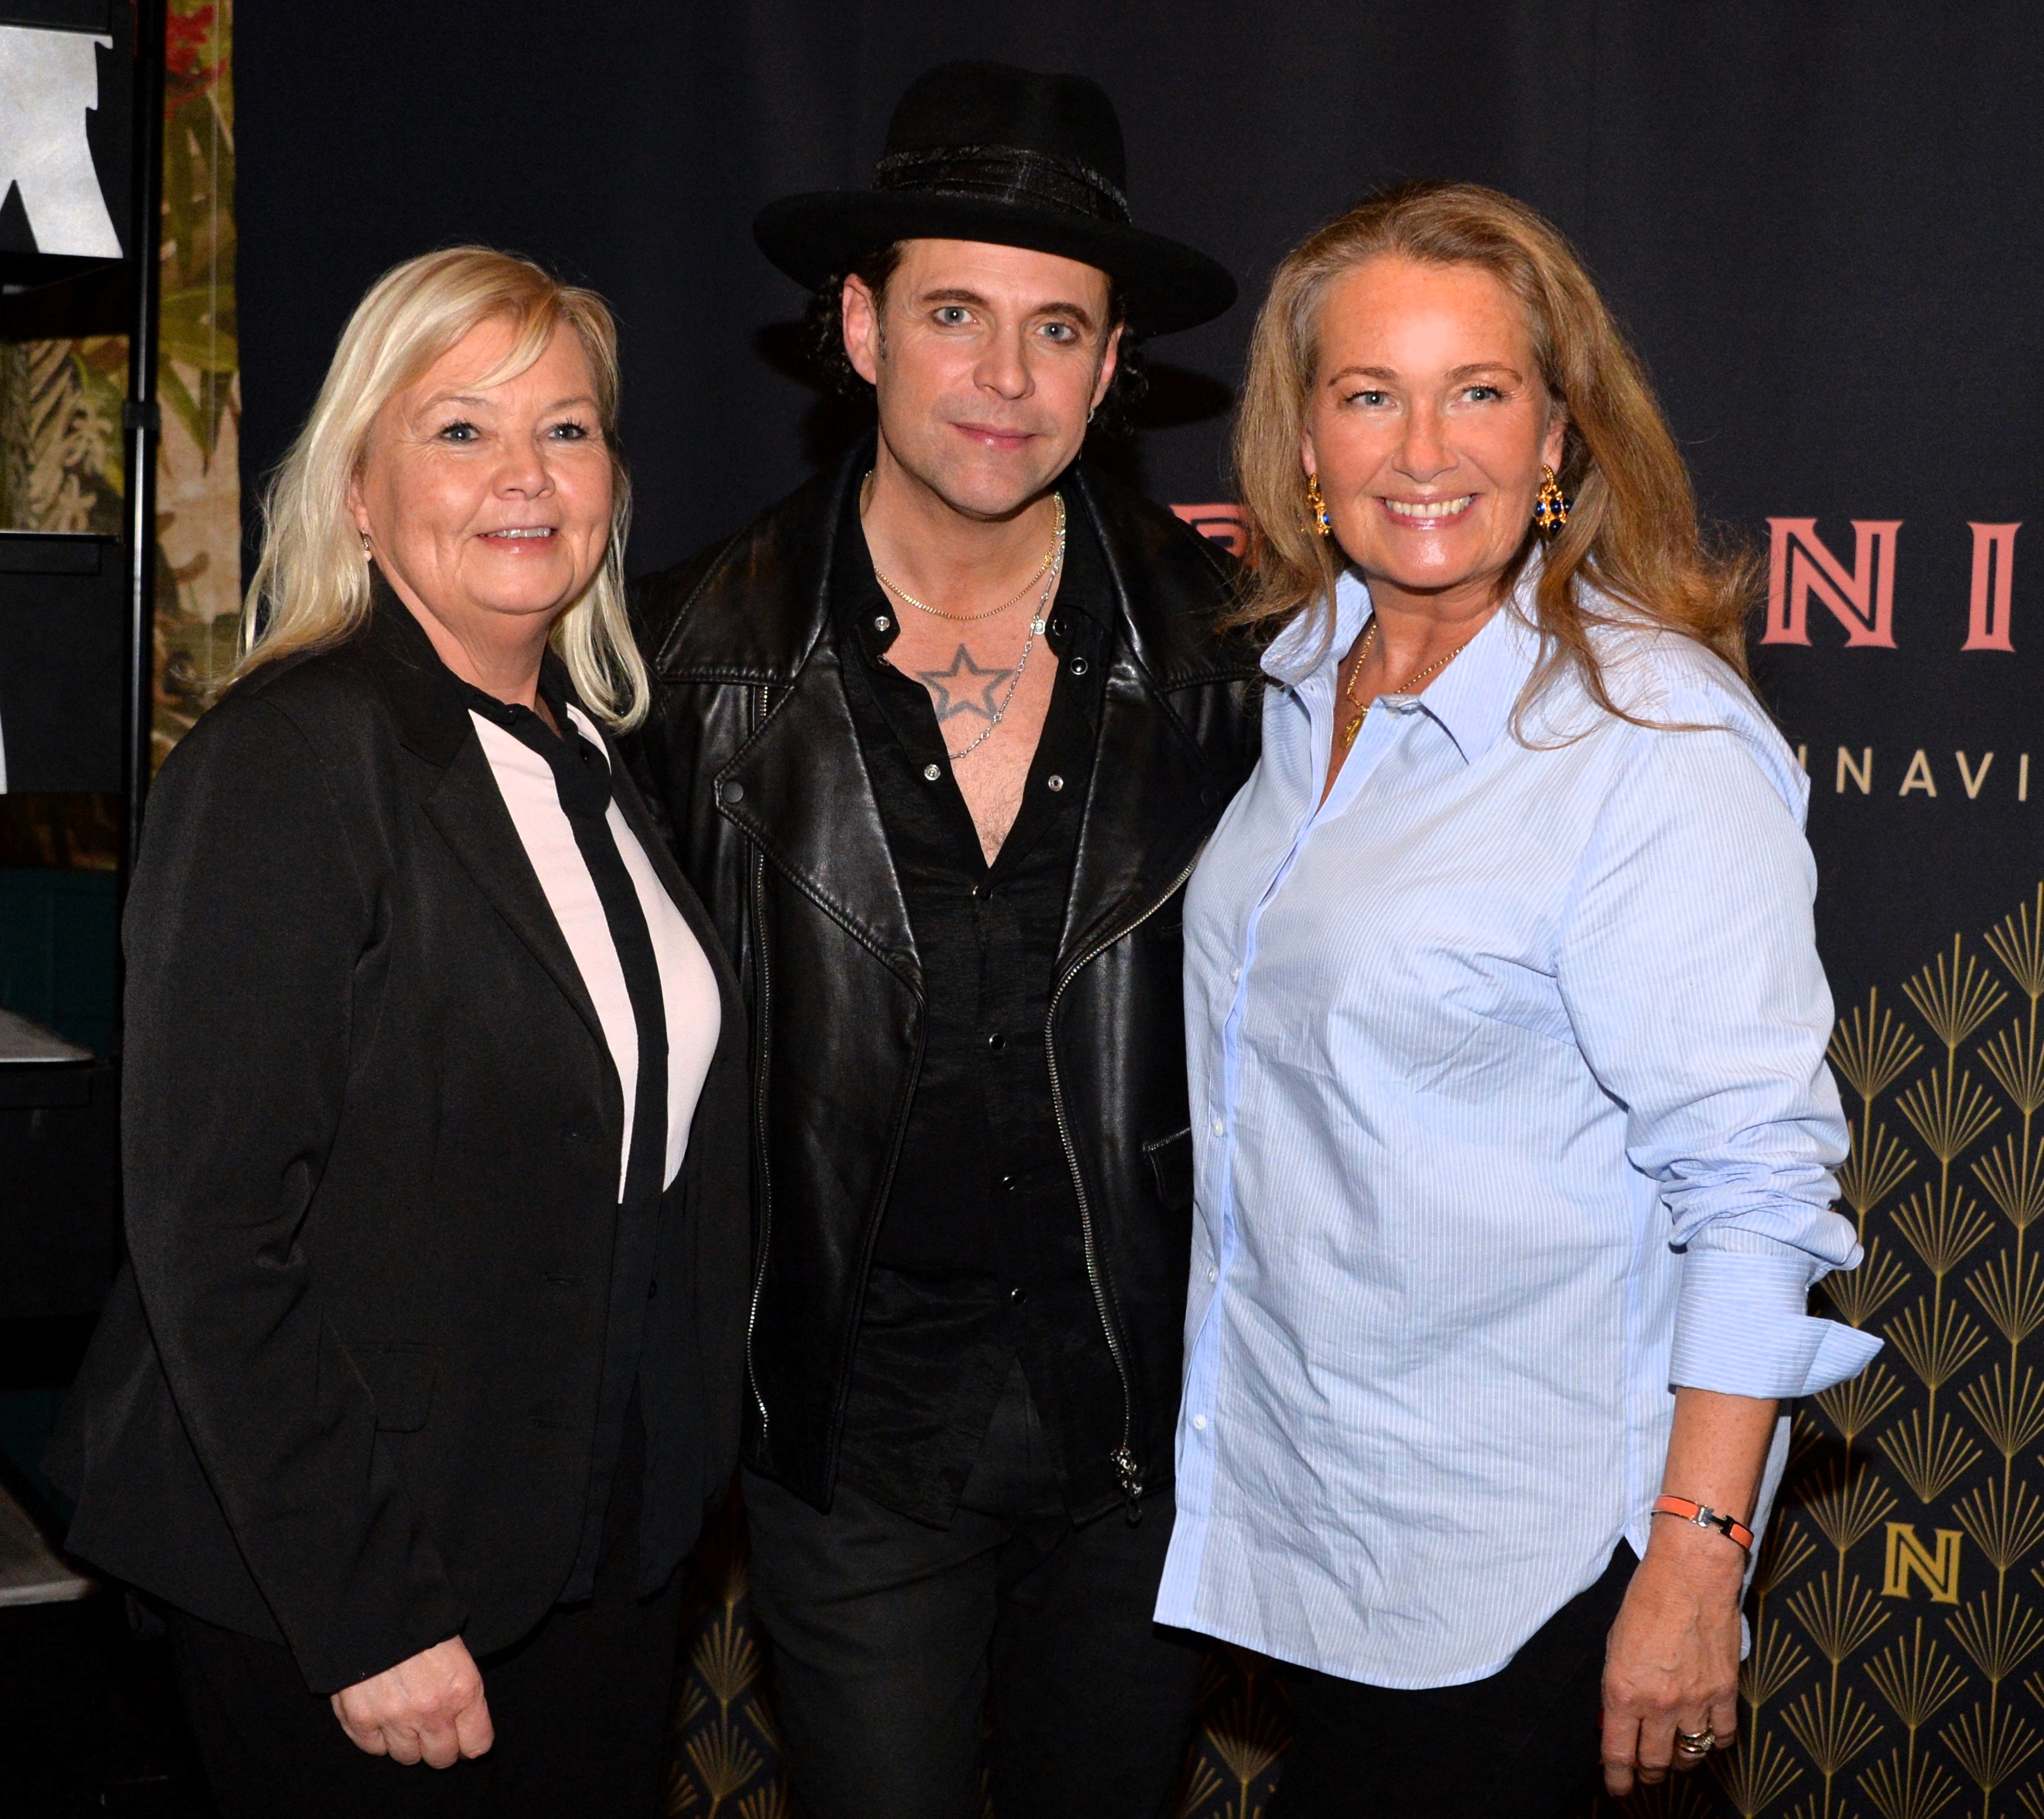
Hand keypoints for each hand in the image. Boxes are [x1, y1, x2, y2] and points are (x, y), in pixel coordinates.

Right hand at [330, 1636, 492, 1766]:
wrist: (377, 1604)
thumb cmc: (424, 1623)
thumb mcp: (460, 1652)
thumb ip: (463, 1693)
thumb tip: (465, 1726)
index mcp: (463, 1691)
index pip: (477, 1745)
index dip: (470, 1742)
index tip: (464, 1736)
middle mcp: (431, 1711)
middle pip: (441, 1758)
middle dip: (439, 1745)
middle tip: (431, 1725)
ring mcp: (395, 1718)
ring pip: (408, 1757)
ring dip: (407, 1741)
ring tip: (404, 1715)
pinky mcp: (361, 1720)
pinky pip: (374, 1749)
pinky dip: (377, 1736)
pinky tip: (380, 1713)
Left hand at [1599, 1523, 1743, 1796]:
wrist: (1690, 1574)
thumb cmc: (1646, 1600)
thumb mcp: (1614, 1643)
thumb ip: (1617, 1685)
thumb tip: (1616, 1716)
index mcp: (1622, 1690)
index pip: (1618, 1752)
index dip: (1617, 1778)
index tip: (1617, 1789)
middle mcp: (1658, 1704)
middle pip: (1654, 1761)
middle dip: (1647, 1773)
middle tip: (1645, 1774)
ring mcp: (1695, 1701)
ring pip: (1689, 1754)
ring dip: (1680, 1759)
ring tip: (1674, 1756)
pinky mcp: (1724, 1693)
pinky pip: (1722, 1736)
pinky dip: (1714, 1741)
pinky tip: (1706, 1735)